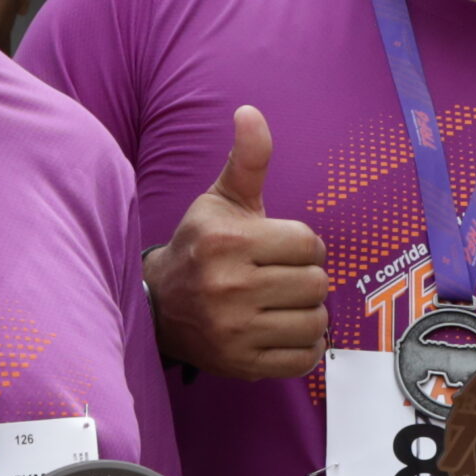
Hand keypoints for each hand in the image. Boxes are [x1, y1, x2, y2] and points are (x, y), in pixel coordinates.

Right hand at [143, 106, 329, 379]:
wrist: (159, 305)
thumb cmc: (199, 245)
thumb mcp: (221, 199)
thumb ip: (247, 159)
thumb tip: (250, 112)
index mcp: (228, 242)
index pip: (309, 244)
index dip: (304, 245)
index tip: (283, 249)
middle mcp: (229, 287)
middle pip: (316, 284)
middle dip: (307, 278)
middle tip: (283, 277)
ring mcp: (234, 331)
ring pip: (315, 321)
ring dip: (308, 312)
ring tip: (284, 303)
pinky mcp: (241, 364)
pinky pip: (304, 358)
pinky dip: (304, 346)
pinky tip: (282, 329)